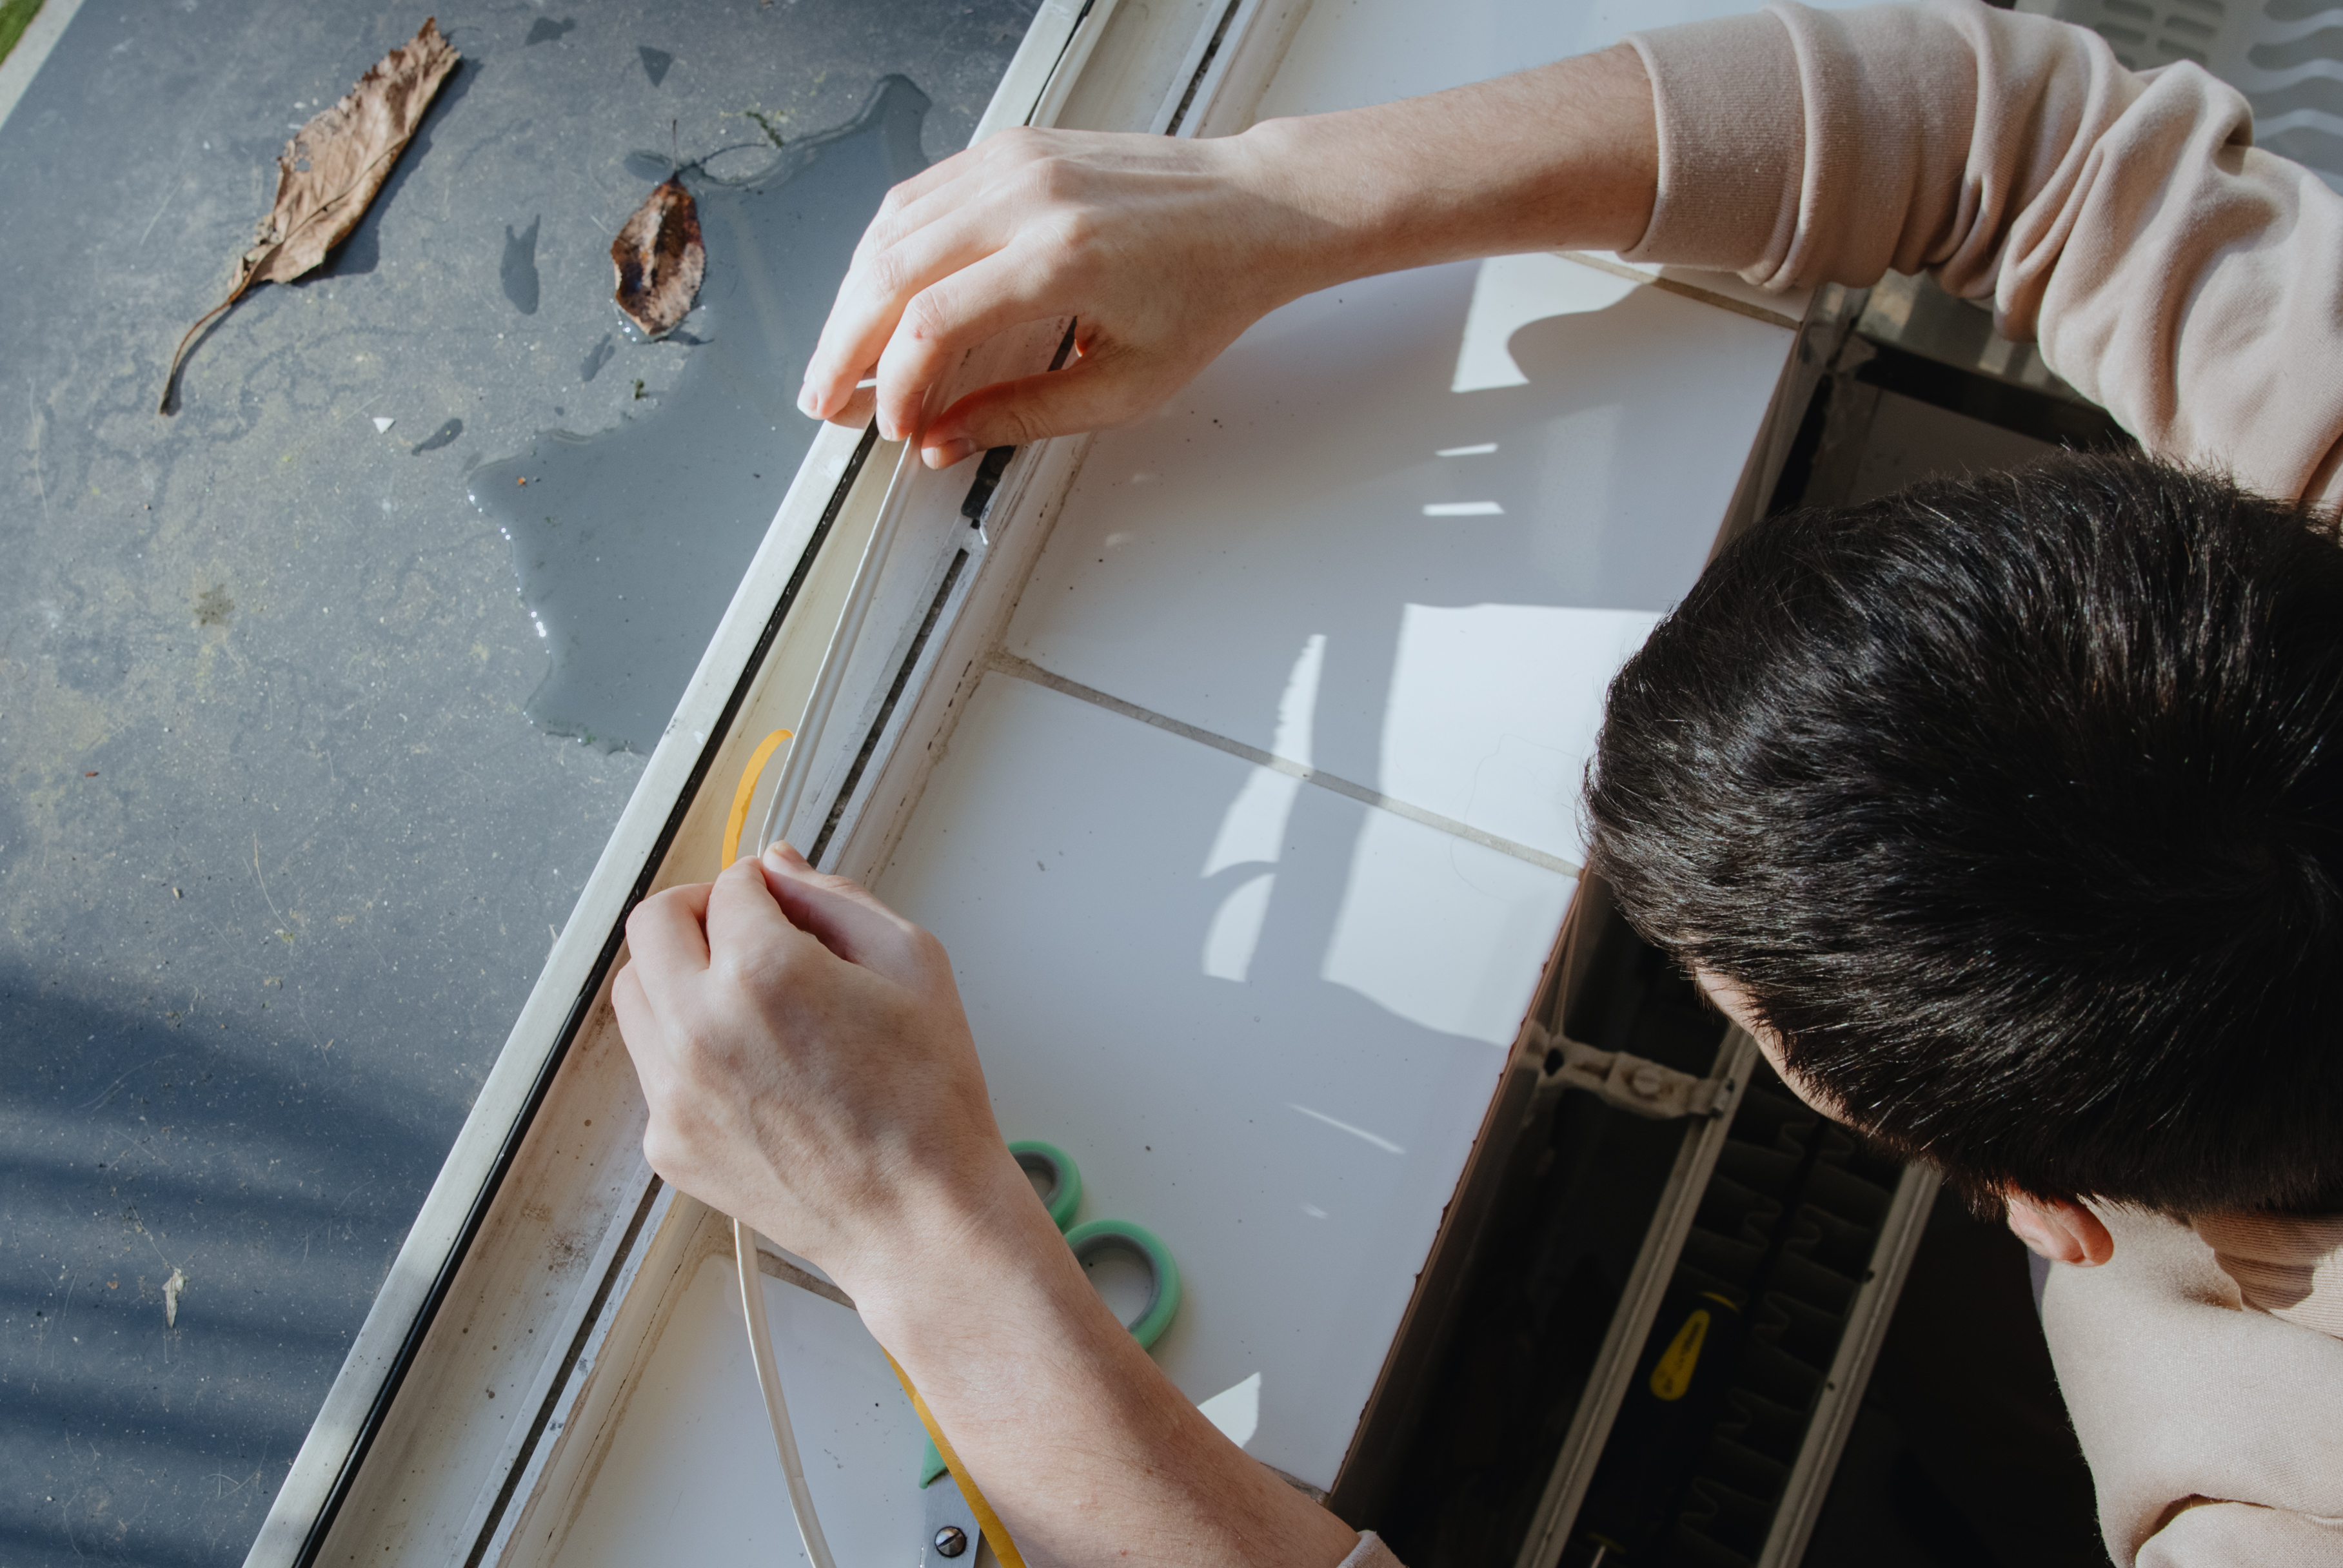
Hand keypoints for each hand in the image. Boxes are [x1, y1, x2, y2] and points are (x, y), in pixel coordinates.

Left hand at [612, 842, 1027, 1295]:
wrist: (917, 1215)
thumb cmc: (927, 1099)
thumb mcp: (912, 962)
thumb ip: (835, 897)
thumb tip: (777, 866)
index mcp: (764, 973)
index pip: (729, 885)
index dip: (765, 888)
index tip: (784, 907)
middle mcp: (701, 1028)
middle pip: (652, 924)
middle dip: (700, 913)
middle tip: (745, 934)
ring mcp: (674, 1091)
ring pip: (634, 992)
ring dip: (679, 975)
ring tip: (745, 1002)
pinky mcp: (667, 1141)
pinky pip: (650, 1064)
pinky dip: (687, 1048)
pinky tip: (750, 1068)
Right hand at [800, 124, 1325, 468]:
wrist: (1255, 207)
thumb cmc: (1207, 291)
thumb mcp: (1128, 384)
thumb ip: (1027, 415)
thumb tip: (945, 440)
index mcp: (1063, 259)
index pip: (933, 323)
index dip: (895, 385)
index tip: (892, 428)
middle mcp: (1030, 197)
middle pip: (892, 271)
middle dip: (845, 345)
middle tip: (825, 400)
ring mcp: (1015, 161)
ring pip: (892, 228)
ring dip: (853, 298)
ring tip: (841, 357)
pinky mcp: (1012, 147)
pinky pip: (920, 196)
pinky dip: (886, 251)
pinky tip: (877, 296)